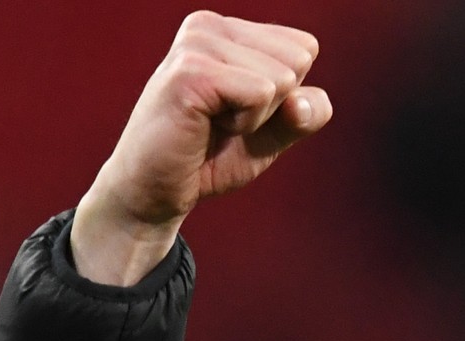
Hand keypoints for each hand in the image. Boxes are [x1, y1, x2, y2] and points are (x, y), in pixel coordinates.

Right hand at [71, 11, 332, 284]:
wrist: (158, 190)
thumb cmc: (211, 157)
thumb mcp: (275, 133)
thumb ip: (307, 114)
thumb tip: (303, 100)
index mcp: (229, 31)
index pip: (304, 48)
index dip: (286, 95)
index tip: (240, 110)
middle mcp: (210, 26)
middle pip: (298, 61)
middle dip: (272, 106)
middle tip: (223, 122)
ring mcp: (197, 43)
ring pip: (282, 79)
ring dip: (254, 118)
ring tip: (211, 125)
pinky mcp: (190, 70)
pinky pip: (261, 92)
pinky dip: (244, 123)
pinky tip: (205, 127)